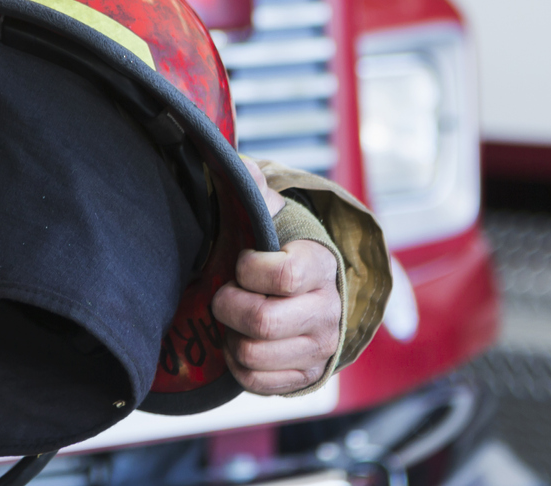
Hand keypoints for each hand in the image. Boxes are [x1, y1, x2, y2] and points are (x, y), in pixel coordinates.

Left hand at [210, 169, 342, 394]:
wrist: (312, 293)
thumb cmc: (282, 251)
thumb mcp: (274, 217)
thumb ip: (257, 191)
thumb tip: (241, 168)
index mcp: (319, 265)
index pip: (283, 274)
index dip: (249, 269)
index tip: (242, 262)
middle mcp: (327, 310)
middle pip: (263, 321)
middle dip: (229, 306)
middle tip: (223, 293)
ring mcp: (318, 347)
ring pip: (254, 354)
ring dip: (231, 336)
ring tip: (233, 318)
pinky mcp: (305, 376)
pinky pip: (255, 381)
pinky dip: (237, 364)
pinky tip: (240, 341)